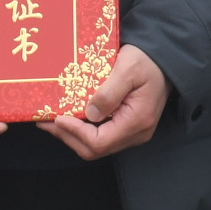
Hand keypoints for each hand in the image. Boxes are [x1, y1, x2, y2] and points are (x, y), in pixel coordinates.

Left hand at [44, 44, 170, 159]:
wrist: (164, 60)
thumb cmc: (147, 61)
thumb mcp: (127, 69)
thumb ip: (108, 92)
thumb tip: (89, 114)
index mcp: (137, 121)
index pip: (99, 141)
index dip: (75, 132)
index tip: (57, 117)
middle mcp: (136, 133)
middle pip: (95, 149)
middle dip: (68, 137)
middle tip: (46, 122)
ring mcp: (132, 132)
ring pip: (96, 146)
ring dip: (72, 135)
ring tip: (52, 121)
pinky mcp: (127, 127)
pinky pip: (101, 136)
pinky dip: (82, 130)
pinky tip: (69, 118)